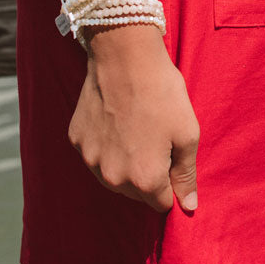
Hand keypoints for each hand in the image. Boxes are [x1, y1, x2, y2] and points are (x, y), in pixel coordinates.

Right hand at [67, 24, 199, 212]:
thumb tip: (188, 207)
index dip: (171, 182)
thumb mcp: (187, 133)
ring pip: (113, 176)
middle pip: (135, 192)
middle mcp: (113, 177)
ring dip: (125, 162)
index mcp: (144, 179)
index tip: (172, 156)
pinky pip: (96, 154)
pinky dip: (106, 145)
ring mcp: (90, 159)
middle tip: (156, 138)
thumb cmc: (162, 93)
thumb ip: (187, 174)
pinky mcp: (76, 139)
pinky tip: (116, 120)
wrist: (124, 57)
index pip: (161, 203)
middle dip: (148, 174)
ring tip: (136, 128)